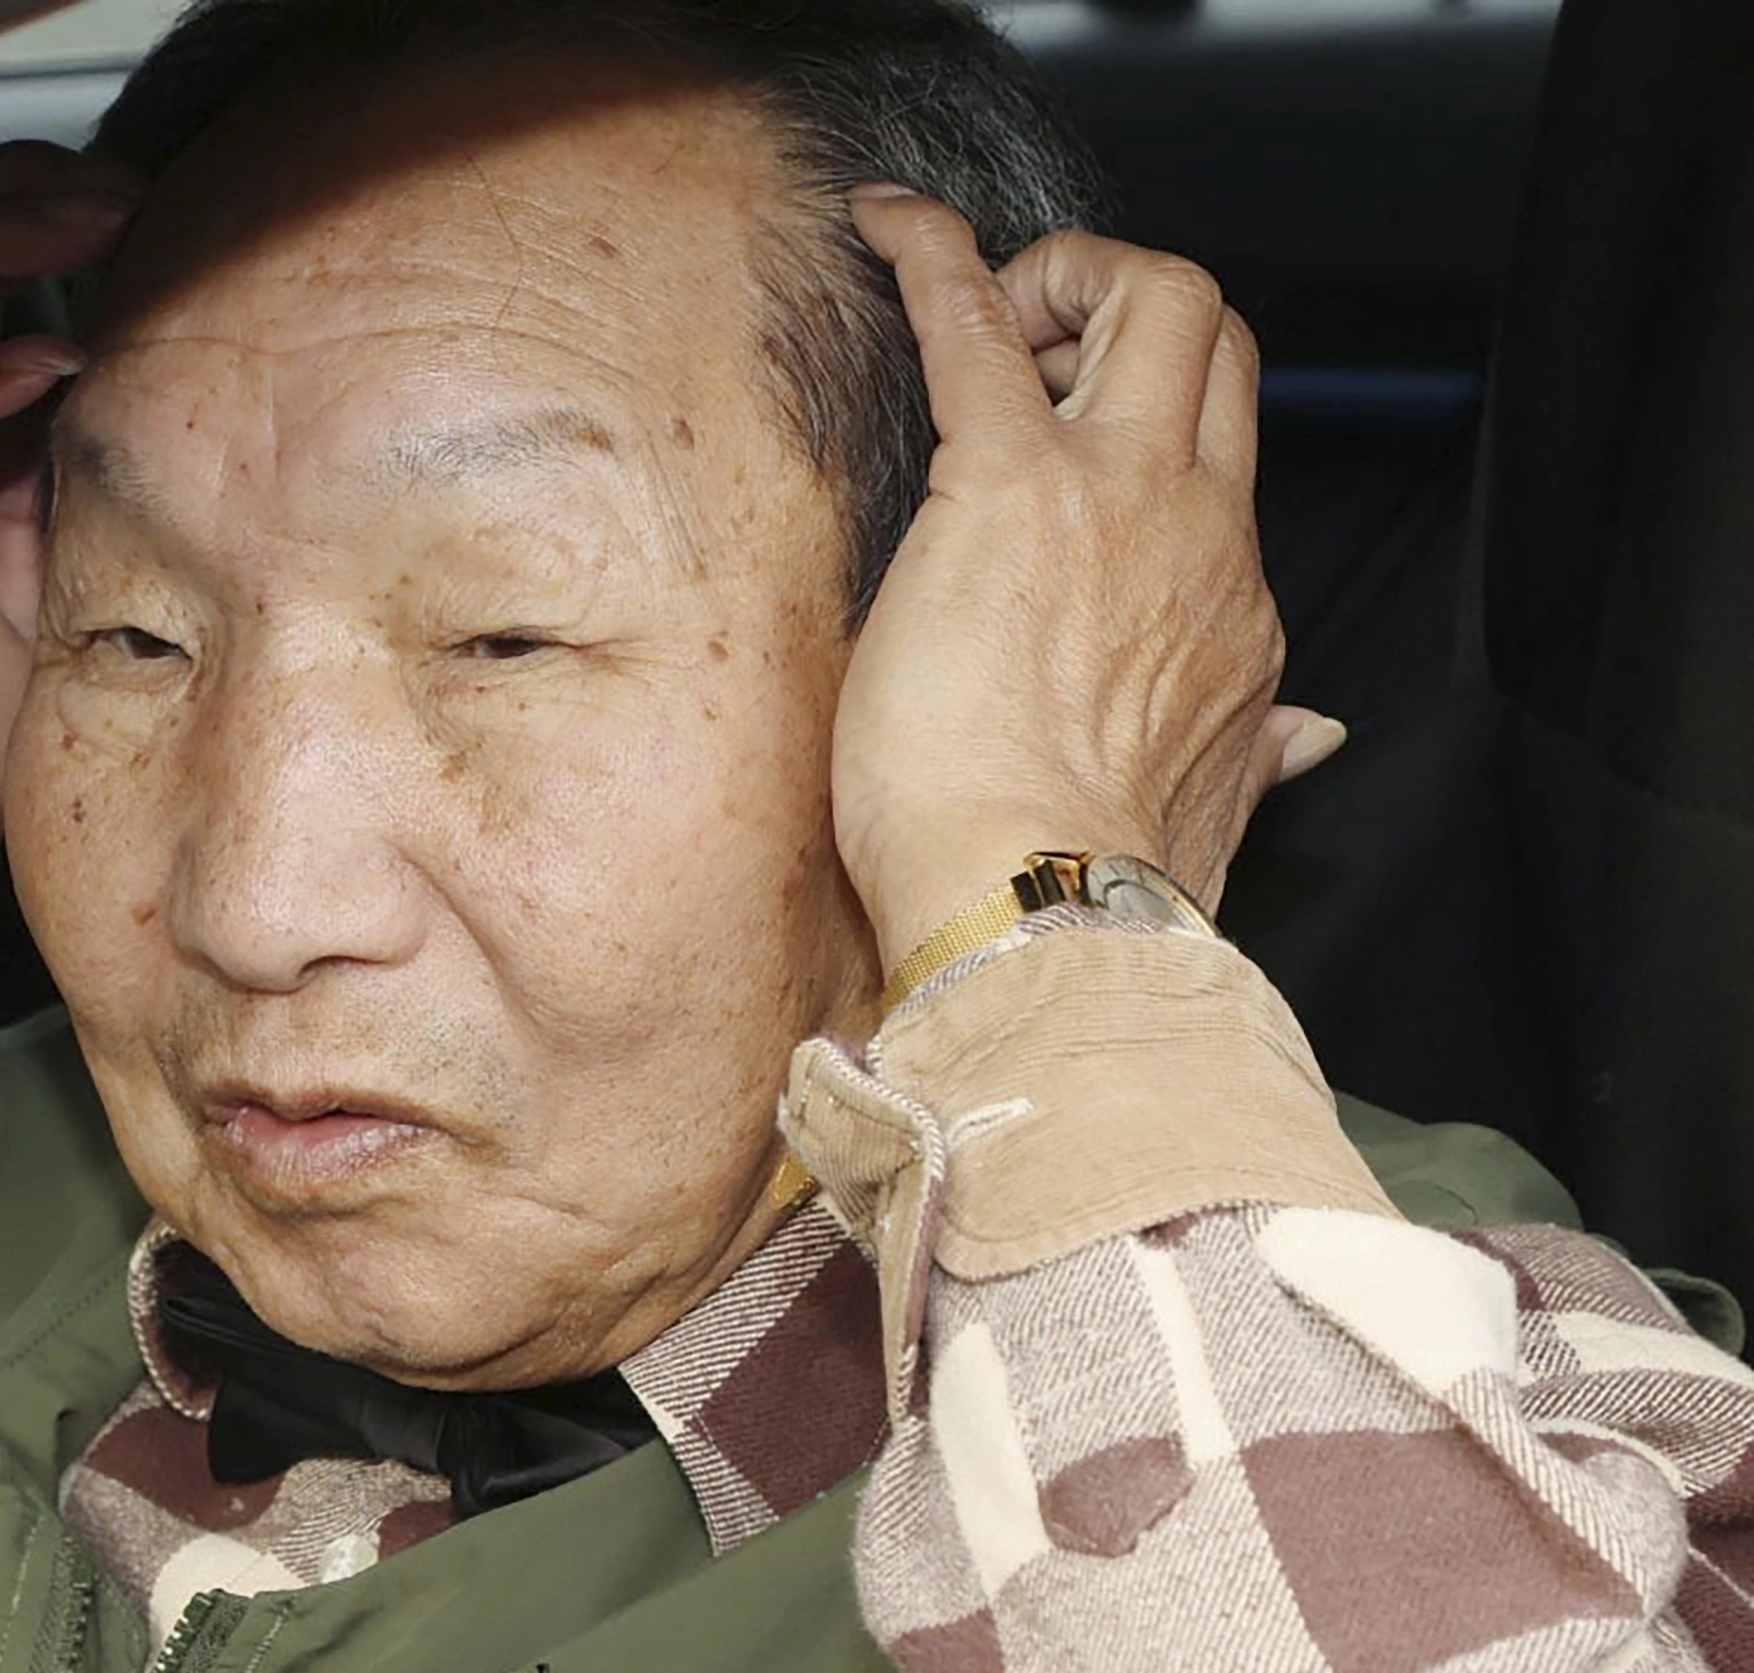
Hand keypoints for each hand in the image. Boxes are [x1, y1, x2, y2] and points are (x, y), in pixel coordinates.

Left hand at [830, 192, 1342, 970]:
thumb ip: (1260, 758)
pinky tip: (889, 230)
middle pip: (1218, 346)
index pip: (1219, 469)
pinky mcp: (1007, 484)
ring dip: (1065, 282)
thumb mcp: (1208, 813)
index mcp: (1232, 612)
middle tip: (1039, 353)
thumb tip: (1310, 742)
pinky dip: (934, 260)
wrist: (1040, 915)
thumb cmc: (1083, 890)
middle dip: (1134, 313)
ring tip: (984, 315)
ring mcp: (1117, 497)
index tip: (1080, 439)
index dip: (1152, 429)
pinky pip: (977, 325)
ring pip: (1152, 304)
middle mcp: (1198, 534)